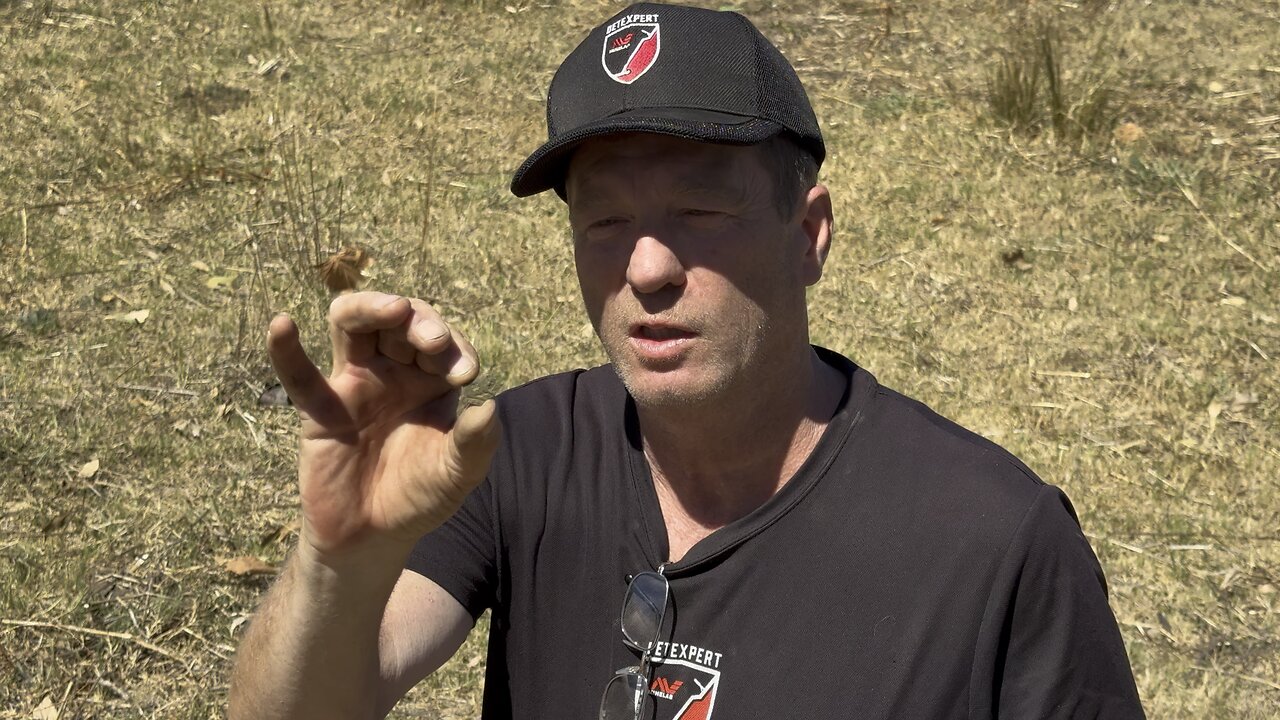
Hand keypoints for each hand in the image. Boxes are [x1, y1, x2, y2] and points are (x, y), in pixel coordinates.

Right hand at [266, 292, 500, 558]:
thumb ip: (475, 444)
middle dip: (420, 322)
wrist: (375, 537)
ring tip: (392, 309)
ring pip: (354, 325)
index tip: (464, 374)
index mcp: (433, 380)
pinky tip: (281, 324)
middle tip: (434, 342)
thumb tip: (489, 407)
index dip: (455, 347)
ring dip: (371, 308)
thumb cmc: (421, 497)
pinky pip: (300, 376)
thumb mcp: (458, 474)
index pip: (445, 342)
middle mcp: (395, 373)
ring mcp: (355, 385)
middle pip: (400, 320)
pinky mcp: (320, 409)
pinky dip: (286, 350)